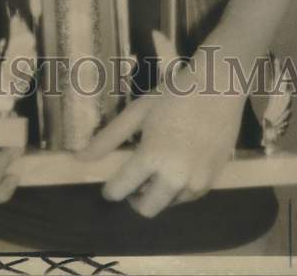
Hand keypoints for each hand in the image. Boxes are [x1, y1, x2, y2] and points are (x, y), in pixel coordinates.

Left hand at [76, 67, 244, 217]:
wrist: (218, 88)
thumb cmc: (173, 95)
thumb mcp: (137, 112)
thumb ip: (108, 138)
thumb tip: (78, 158)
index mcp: (152, 157)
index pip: (121, 189)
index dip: (111, 191)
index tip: (109, 187)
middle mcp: (175, 177)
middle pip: (146, 209)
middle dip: (134, 199)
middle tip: (133, 180)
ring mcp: (196, 182)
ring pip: (168, 204)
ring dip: (157, 193)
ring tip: (157, 166)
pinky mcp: (212, 181)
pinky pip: (187, 196)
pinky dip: (177, 189)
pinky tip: (175, 165)